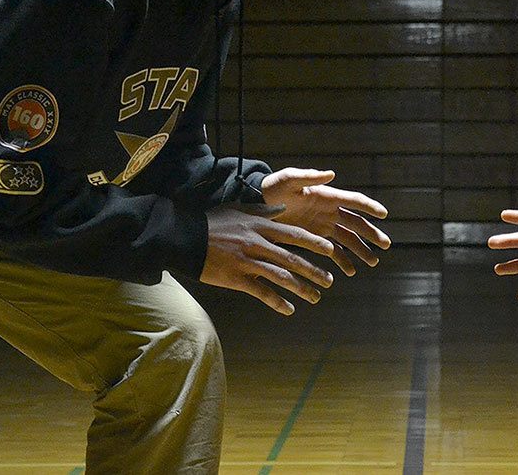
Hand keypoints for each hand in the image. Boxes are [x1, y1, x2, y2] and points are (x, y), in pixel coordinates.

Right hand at [201, 202, 335, 314]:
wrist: (185, 237)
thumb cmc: (212, 222)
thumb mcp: (239, 210)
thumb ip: (263, 211)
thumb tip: (284, 208)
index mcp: (261, 227)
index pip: (295, 236)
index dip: (315, 244)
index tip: (332, 250)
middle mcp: (258, 244)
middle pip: (293, 260)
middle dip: (314, 271)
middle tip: (330, 280)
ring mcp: (248, 262)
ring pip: (282, 278)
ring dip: (302, 289)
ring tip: (316, 297)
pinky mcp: (237, 279)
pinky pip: (262, 293)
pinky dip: (278, 302)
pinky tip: (290, 310)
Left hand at [259, 167, 390, 276]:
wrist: (258, 202)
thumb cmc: (273, 187)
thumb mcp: (289, 180)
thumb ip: (309, 177)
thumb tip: (331, 174)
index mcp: (327, 196)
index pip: (353, 201)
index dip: (369, 206)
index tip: (383, 214)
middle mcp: (330, 210)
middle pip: (356, 223)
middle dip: (371, 234)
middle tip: (386, 245)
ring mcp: (323, 224)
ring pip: (348, 239)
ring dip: (361, 250)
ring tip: (372, 262)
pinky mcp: (314, 236)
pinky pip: (333, 249)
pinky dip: (342, 260)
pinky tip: (350, 271)